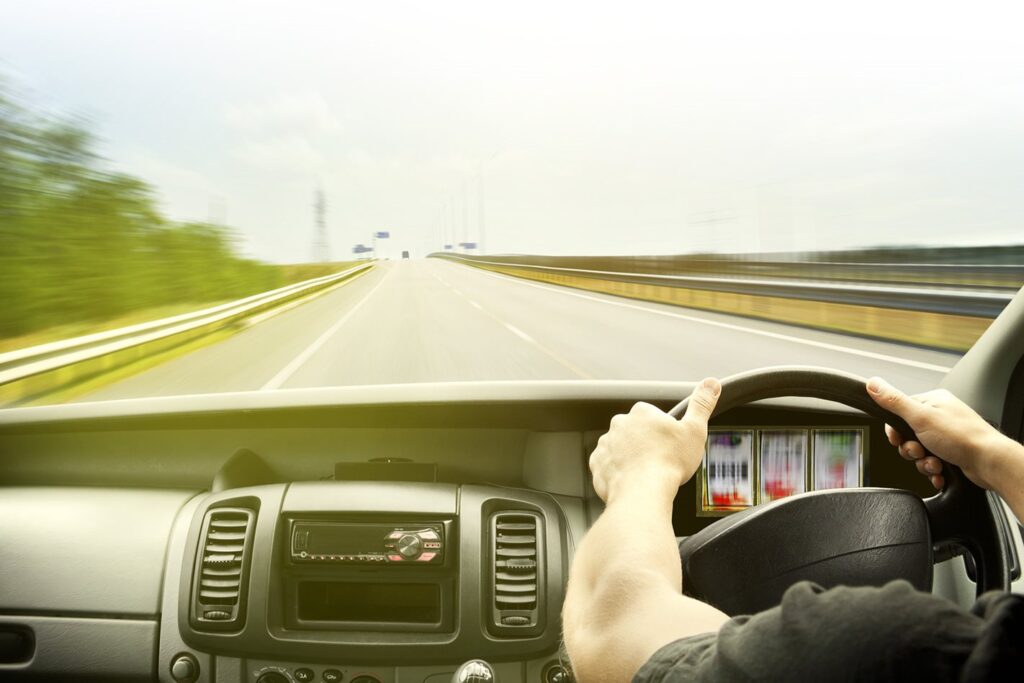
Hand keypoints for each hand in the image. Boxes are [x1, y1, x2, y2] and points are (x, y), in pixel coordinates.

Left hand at [589, 377, 720, 503]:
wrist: (643, 492)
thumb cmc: (669, 462)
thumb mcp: (695, 430)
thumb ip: (701, 404)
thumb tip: (711, 383)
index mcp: (641, 413)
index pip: (651, 415)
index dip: (662, 431)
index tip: (668, 444)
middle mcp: (619, 424)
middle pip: (634, 431)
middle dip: (644, 443)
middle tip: (658, 460)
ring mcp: (606, 444)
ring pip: (619, 448)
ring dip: (629, 457)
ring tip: (644, 473)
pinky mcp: (597, 464)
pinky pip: (607, 466)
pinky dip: (616, 472)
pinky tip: (630, 481)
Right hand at [866, 377, 1012, 491]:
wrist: (989, 463)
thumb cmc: (962, 437)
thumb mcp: (920, 417)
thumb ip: (894, 401)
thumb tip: (873, 384)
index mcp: (933, 401)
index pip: (899, 413)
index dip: (896, 431)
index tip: (899, 439)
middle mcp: (940, 416)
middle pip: (908, 435)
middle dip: (911, 449)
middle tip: (920, 451)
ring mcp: (947, 435)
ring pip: (920, 451)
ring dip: (923, 462)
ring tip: (935, 463)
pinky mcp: (953, 452)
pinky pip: (932, 462)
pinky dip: (934, 470)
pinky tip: (940, 472)